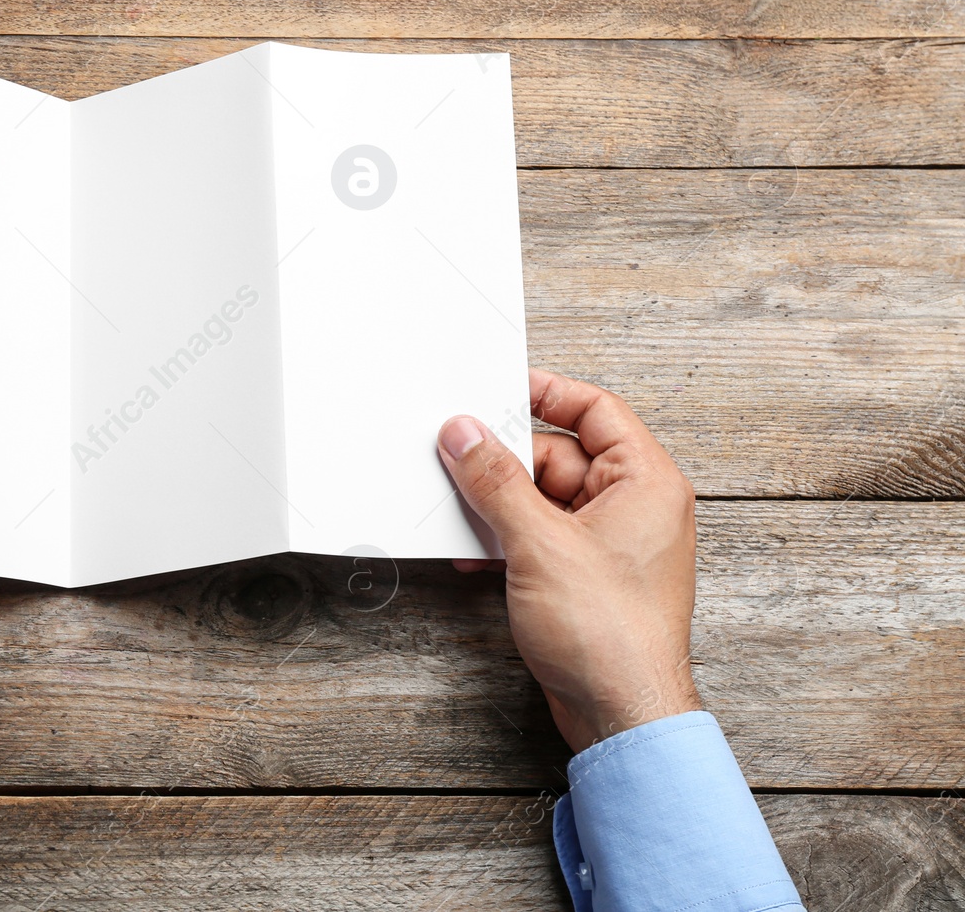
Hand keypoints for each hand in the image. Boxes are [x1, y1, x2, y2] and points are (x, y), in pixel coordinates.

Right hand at [437, 368, 701, 753]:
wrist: (622, 714)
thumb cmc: (611, 636)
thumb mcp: (540, 543)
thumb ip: (497, 482)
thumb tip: (466, 435)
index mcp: (646, 481)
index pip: (595, 410)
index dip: (546, 394)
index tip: (497, 390)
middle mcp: (635, 506)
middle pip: (559, 455)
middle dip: (506, 465)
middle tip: (460, 463)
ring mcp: (611, 543)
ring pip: (544, 499)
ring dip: (501, 507)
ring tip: (465, 518)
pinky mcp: (587, 576)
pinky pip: (541, 536)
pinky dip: (508, 539)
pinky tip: (477, 554)